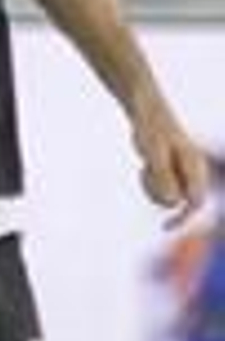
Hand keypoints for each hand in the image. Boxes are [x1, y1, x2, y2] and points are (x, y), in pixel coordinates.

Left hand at [131, 92, 212, 226]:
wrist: (148, 113)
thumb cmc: (151, 130)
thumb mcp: (153, 153)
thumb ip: (162, 177)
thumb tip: (172, 204)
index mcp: (194, 166)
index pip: (196, 201)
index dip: (183, 216)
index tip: (165, 226)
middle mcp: (194, 171)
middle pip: (178, 202)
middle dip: (158, 193)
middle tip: (145, 172)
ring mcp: (184, 173)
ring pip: (168, 198)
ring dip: (152, 188)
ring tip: (146, 167)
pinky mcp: (174, 173)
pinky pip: (161, 190)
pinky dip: (150, 184)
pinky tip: (146, 168)